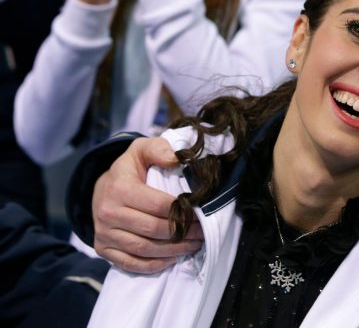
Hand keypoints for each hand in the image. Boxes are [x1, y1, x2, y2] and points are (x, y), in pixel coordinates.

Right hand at [93, 136, 203, 273]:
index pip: (158, 206)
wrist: (102, 188)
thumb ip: (159, 149)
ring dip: (173, 251)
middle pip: (153, 229)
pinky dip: (155, 264)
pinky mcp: (103, 249)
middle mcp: (108, 213)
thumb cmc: (130, 169)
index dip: (182, 211)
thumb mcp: (142, 149)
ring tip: (194, 245)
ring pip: (144, 249)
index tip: (201, 213)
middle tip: (203, 232)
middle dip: (182, 233)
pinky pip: (132, 263)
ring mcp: (104, 234)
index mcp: (119, 188)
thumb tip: (176, 159)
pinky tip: (173, 258)